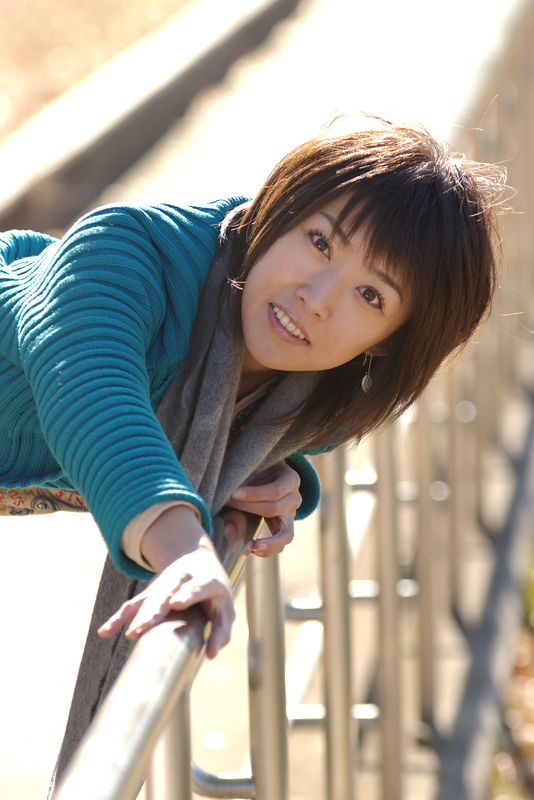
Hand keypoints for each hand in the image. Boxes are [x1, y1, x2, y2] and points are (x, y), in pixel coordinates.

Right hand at [97, 506, 234, 658]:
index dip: (188, 594)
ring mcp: (163, 585)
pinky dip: (119, 618)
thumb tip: (211, 655)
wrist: (195, 558)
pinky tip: (104, 632)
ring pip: (148, 600)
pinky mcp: (149, 592)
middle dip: (154, 610)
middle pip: (166, 594)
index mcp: (205, 580)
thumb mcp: (225, 607)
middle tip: (144, 627)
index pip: (197, 586)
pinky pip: (132, 606)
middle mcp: (181, 580)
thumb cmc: (214, 592)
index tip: (177, 603)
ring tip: (131, 635)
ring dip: (138, 616)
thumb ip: (222, 630)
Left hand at [227, 461, 300, 557]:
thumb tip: (227, 489)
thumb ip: (248, 475)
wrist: (272, 474)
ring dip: (268, 541)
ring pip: (286, 534)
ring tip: (252, 546)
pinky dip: (270, 549)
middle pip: (274, 509)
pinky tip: (254, 550)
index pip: (274, 491)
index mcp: (291, 479)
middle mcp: (295, 498)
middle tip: (227, 505)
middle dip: (248, 508)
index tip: (233, 494)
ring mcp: (292, 515)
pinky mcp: (286, 527)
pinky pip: (283, 543)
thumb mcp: (258, 466)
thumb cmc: (262, 469)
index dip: (254, 494)